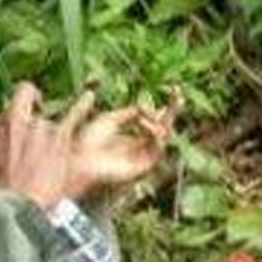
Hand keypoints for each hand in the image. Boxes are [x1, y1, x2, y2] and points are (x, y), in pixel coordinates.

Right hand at [0, 82, 76, 209]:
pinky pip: (75, 114)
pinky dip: (82, 106)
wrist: (15, 208)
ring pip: (50, 114)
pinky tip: (89, 98)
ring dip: (57, 120)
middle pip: (23, 99)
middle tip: (37, 107)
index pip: (2, 118)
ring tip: (77, 105)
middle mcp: (13, 123)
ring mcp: (38, 127)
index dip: (10, 126)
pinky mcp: (60, 135)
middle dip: (30, 100)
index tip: (16, 136)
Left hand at [63, 86, 179, 200]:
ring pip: (163, 136)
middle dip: (172, 111)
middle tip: (179, 95)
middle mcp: (139, 148)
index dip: (161, 109)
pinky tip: (145, 124)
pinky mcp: (145, 166)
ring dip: (164, 120)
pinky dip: (154, 132)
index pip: (152, 123)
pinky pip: (158, 147)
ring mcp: (143, 157)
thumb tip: (147, 106)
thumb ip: (131, 111)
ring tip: (161, 111)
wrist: (82, 160)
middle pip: (163, 128)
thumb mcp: (110, 119)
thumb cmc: (90, 141)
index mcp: (130, 138)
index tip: (169, 94)